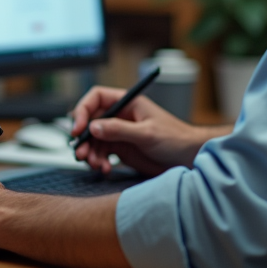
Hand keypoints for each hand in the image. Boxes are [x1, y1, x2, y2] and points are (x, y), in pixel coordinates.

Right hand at [70, 85, 226, 175]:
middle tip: (81, 153)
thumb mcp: (147, 133)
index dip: (83, 110)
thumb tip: (94, 127)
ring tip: (96, 165)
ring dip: (91, 153)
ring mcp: (120, 133)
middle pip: (90, 121)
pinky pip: (102, 153)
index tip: (78, 128)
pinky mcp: (121, 149)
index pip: (96, 98)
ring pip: (94, 140)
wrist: (189, 158)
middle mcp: (120, 116)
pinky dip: (99, 161)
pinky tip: (105, 169)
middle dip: (84, 138)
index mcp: (128, 103)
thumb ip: (119, 130)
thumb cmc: (175, 138)